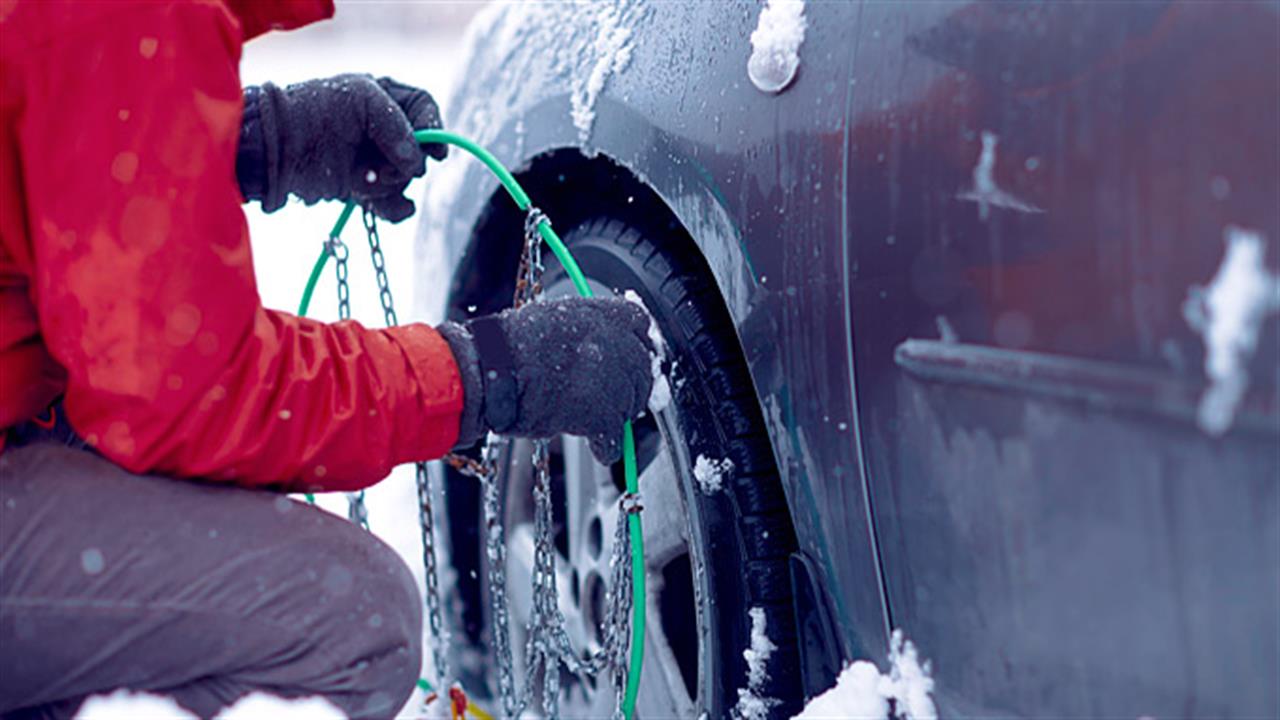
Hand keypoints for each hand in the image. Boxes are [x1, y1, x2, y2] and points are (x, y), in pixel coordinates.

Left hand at [237, 74, 446, 221]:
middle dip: (404, 161)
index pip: (424, 108)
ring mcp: (374, 160)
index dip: (434, 128)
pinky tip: (391, 207)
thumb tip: (417, 164)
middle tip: (381, 164)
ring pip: (406, 179)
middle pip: (420, 149)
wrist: (276, 147)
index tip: (435, 151)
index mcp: (384, 98)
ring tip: (360, 179)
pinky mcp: (363, 188)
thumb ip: (397, 124)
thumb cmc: (314, 111)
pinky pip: (395, 204)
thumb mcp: (361, 98)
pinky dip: (396, 209)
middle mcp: (382, 130)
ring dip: (389, 183)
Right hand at [439, 298, 657, 463]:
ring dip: (619, 415)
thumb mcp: (553, 319)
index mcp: (599, 314)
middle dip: (633, 386)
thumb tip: (602, 347)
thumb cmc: (508, 349)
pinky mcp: (601, 413)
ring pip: (633, 403)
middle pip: (643, 368)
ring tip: (595, 419)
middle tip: (615, 399)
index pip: (640, 324)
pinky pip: (617, 438)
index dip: (638, 345)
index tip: (633, 359)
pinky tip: (597, 446)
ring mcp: (611, 378)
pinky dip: (607, 447)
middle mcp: (613, 341)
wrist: (490, 373)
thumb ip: (587, 330)